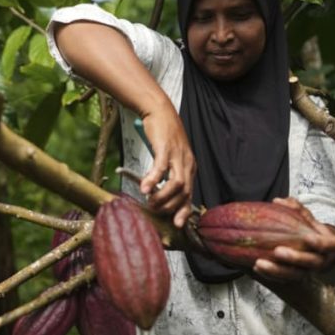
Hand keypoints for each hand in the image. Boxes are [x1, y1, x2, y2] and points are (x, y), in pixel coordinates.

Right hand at [139, 106, 195, 228]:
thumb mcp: (171, 155)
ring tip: (150, 202)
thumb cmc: (163, 134)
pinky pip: (161, 168)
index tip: (177, 224)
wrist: (159, 110)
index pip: (190, 194)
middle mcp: (187, 163)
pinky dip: (153, 180)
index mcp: (189, 166)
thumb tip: (158, 190)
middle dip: (170, 206)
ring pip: (176, 184)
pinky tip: (144, 188)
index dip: (184, 211)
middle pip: (184, 192)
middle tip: (155, 211)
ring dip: (163, 197)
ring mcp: (177, 155)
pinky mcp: (165, 147)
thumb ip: (169, 172)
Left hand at [252, 197, 334, 281]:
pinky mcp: (296, 277)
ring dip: (276, 271)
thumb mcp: (307, 216)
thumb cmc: (311, 229)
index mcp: (330, 245)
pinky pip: (284, 279)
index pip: (329, 246)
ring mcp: (309, 271)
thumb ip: (295, 207)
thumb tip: (278, 201)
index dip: (320, 243)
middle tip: (277, 252)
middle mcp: (321, 261)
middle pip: (311, 263)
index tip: (307, 237)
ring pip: (295, 275)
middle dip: (295, 258)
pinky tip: (256, 267)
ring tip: (259, 264)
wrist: (317, 248)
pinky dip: (270, 275)